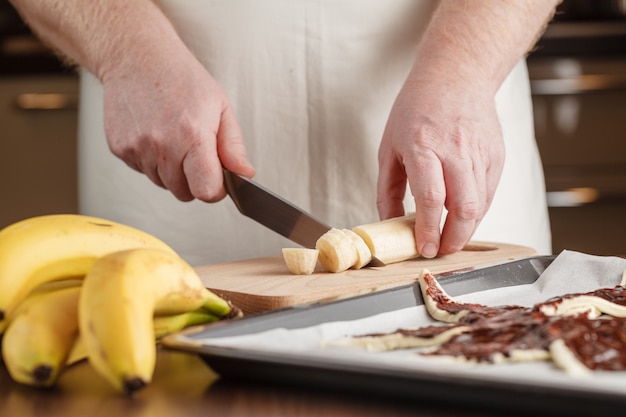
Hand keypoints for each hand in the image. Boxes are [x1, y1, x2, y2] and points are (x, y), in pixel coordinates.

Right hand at [101, 45, 254, 201]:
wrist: (137, 58)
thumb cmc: (182, 79)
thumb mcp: (220, 107)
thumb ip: (233, 147)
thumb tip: (245, 174)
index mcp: (191, 136)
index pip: (206, 191)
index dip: (216, 190)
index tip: (218, 179)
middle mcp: (161, 146)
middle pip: (185, 193)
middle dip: (195, 180)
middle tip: (195, 151)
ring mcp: (137, 149)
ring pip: (163, 184)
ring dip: (172, 170)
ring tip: (174, 137)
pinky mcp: (120, 149)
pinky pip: (144, 171)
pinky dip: (152, 161)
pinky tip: (155, 135)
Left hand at [377, 76, 504, 257]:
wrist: (456, 75)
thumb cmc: (417, 109)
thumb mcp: (389, 147)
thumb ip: (388, 190)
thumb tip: (389, 224)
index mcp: (423, 145)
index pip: (431, 199)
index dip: (429, 230)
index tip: (424, 248)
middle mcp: (456, 149)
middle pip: (464, 208)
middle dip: (453, 240)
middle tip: (440, 251)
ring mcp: (481, 152)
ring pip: (480, 205)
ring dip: (465, 230)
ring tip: (448, 238)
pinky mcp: (496, 156)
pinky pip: (488, 194)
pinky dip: (476, 212)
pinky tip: (461, 217)